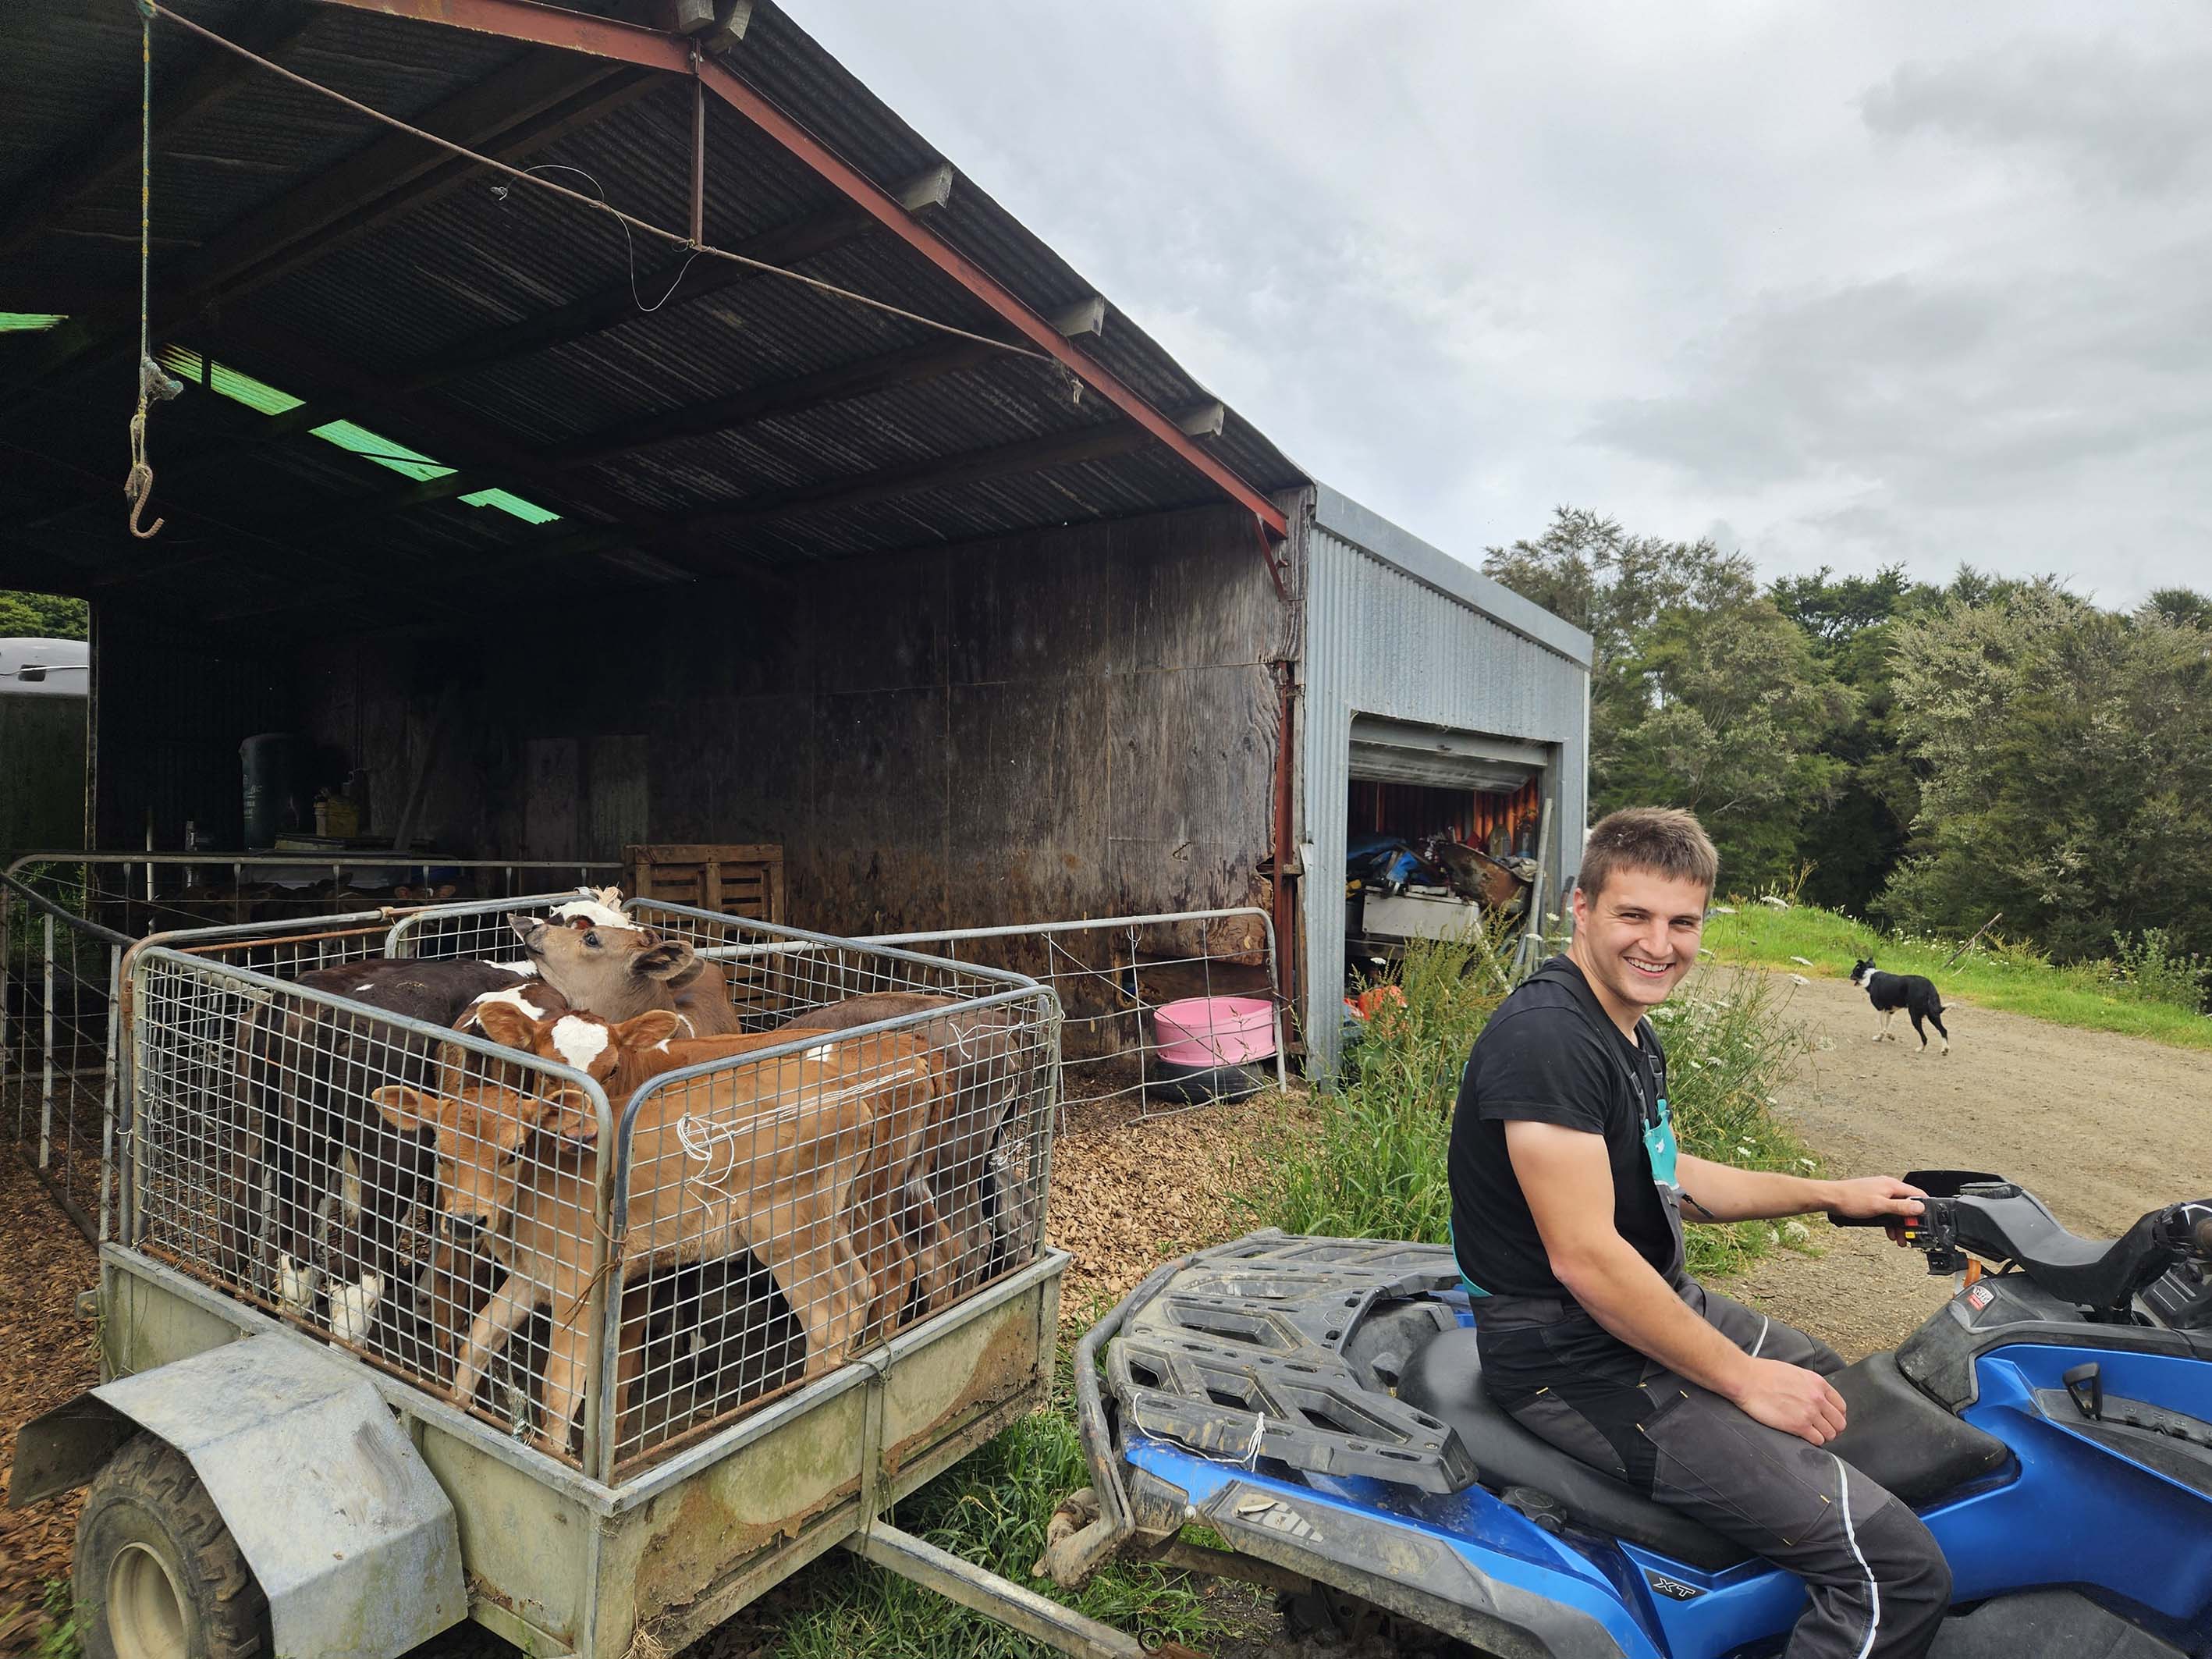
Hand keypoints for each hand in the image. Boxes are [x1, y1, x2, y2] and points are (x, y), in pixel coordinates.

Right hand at [1730, 1357, 1848, 1444]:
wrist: (1747, 1379)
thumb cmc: (1764, 1374)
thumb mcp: (1795, 1373)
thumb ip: (1809, 1386)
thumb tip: (1813, 1397)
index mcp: (1818, 1383)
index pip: (1841, 1406)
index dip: (1836, 1416)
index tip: (1829, 1420)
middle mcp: (1818, 1398)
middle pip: (1839, 1423)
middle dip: (1832, 1428)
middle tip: (1821, 1430)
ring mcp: (1809, 1413)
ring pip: (1830, 1434)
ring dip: (1822, 1436)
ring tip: (1810, 1434)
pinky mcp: (1798, 1426)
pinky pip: (1817, 1440)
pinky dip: (1813, 1441)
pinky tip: (1803, 1436)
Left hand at [1828, 1174, 1924, 1242]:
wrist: (1831, 1198)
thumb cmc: (1851, 1199)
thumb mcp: (1880, 1206)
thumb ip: (1900, 1207)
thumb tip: (1920, 1207)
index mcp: (1892, 1185)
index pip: (1917, 1194)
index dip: (1924, 1208)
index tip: (1925, 1223)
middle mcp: (1888, 1188)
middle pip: (1907, 1205)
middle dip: (1909, 1222)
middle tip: (1910, 1236)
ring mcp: (1880, 1194)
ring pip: (1896, 1211)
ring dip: (1899, 1225)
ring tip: (1900, 1239)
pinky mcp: (1873, 1201)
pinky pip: (1887, 1212)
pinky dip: (1889, 1223)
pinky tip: (1889, 1233)